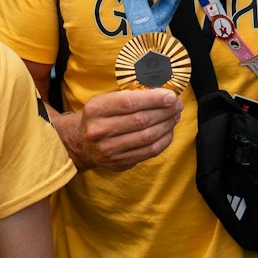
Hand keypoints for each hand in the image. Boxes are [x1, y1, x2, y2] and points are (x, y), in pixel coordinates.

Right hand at [53, 88, 183, 171]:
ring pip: (147, 137)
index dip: (154, 99)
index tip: (171, 95)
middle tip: (177, 104)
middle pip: (141, 120)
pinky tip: (169, 130)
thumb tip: (162, 94)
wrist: (79, 144)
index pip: (129, 103)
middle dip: (165, 111)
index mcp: (96, 110)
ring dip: (167, 125)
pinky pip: (148, 152)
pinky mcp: (119, 163)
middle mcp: (100, 131)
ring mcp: (109, 150)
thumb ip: (128, 97)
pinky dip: (163, 140)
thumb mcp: (104, 101)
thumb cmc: (98, 117)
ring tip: (175, 115)